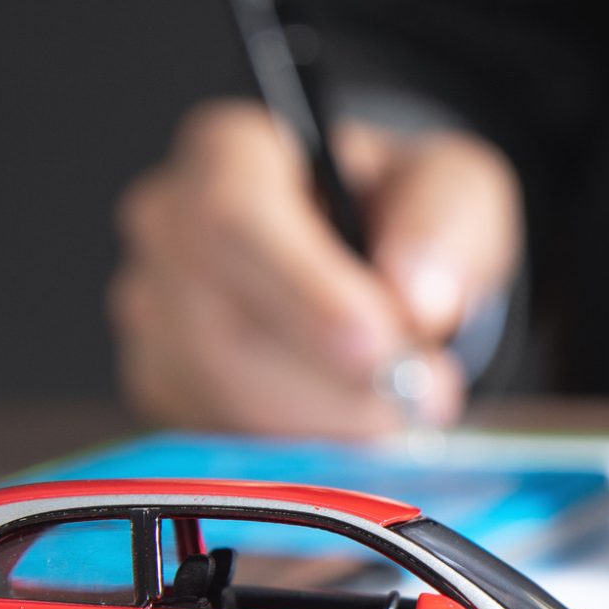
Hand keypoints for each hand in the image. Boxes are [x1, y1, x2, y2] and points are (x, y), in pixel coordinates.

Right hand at [111, 102, 521, 434]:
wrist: (375, 265)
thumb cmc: (402, 214)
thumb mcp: (454, 191)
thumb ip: (443, 225)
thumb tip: (416, 295)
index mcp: (229, 155)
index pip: (234, 220)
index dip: (303, 292)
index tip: (379, 344)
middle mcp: (168, 226)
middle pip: (218, 323)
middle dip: (325, 381)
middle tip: (418, 402)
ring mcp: (154, 311)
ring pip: (215, 391)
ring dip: (319, 425)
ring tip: (401, 420)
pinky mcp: (163, 382)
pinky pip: (213, 435)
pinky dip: (292, 453)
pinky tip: (353, 437)